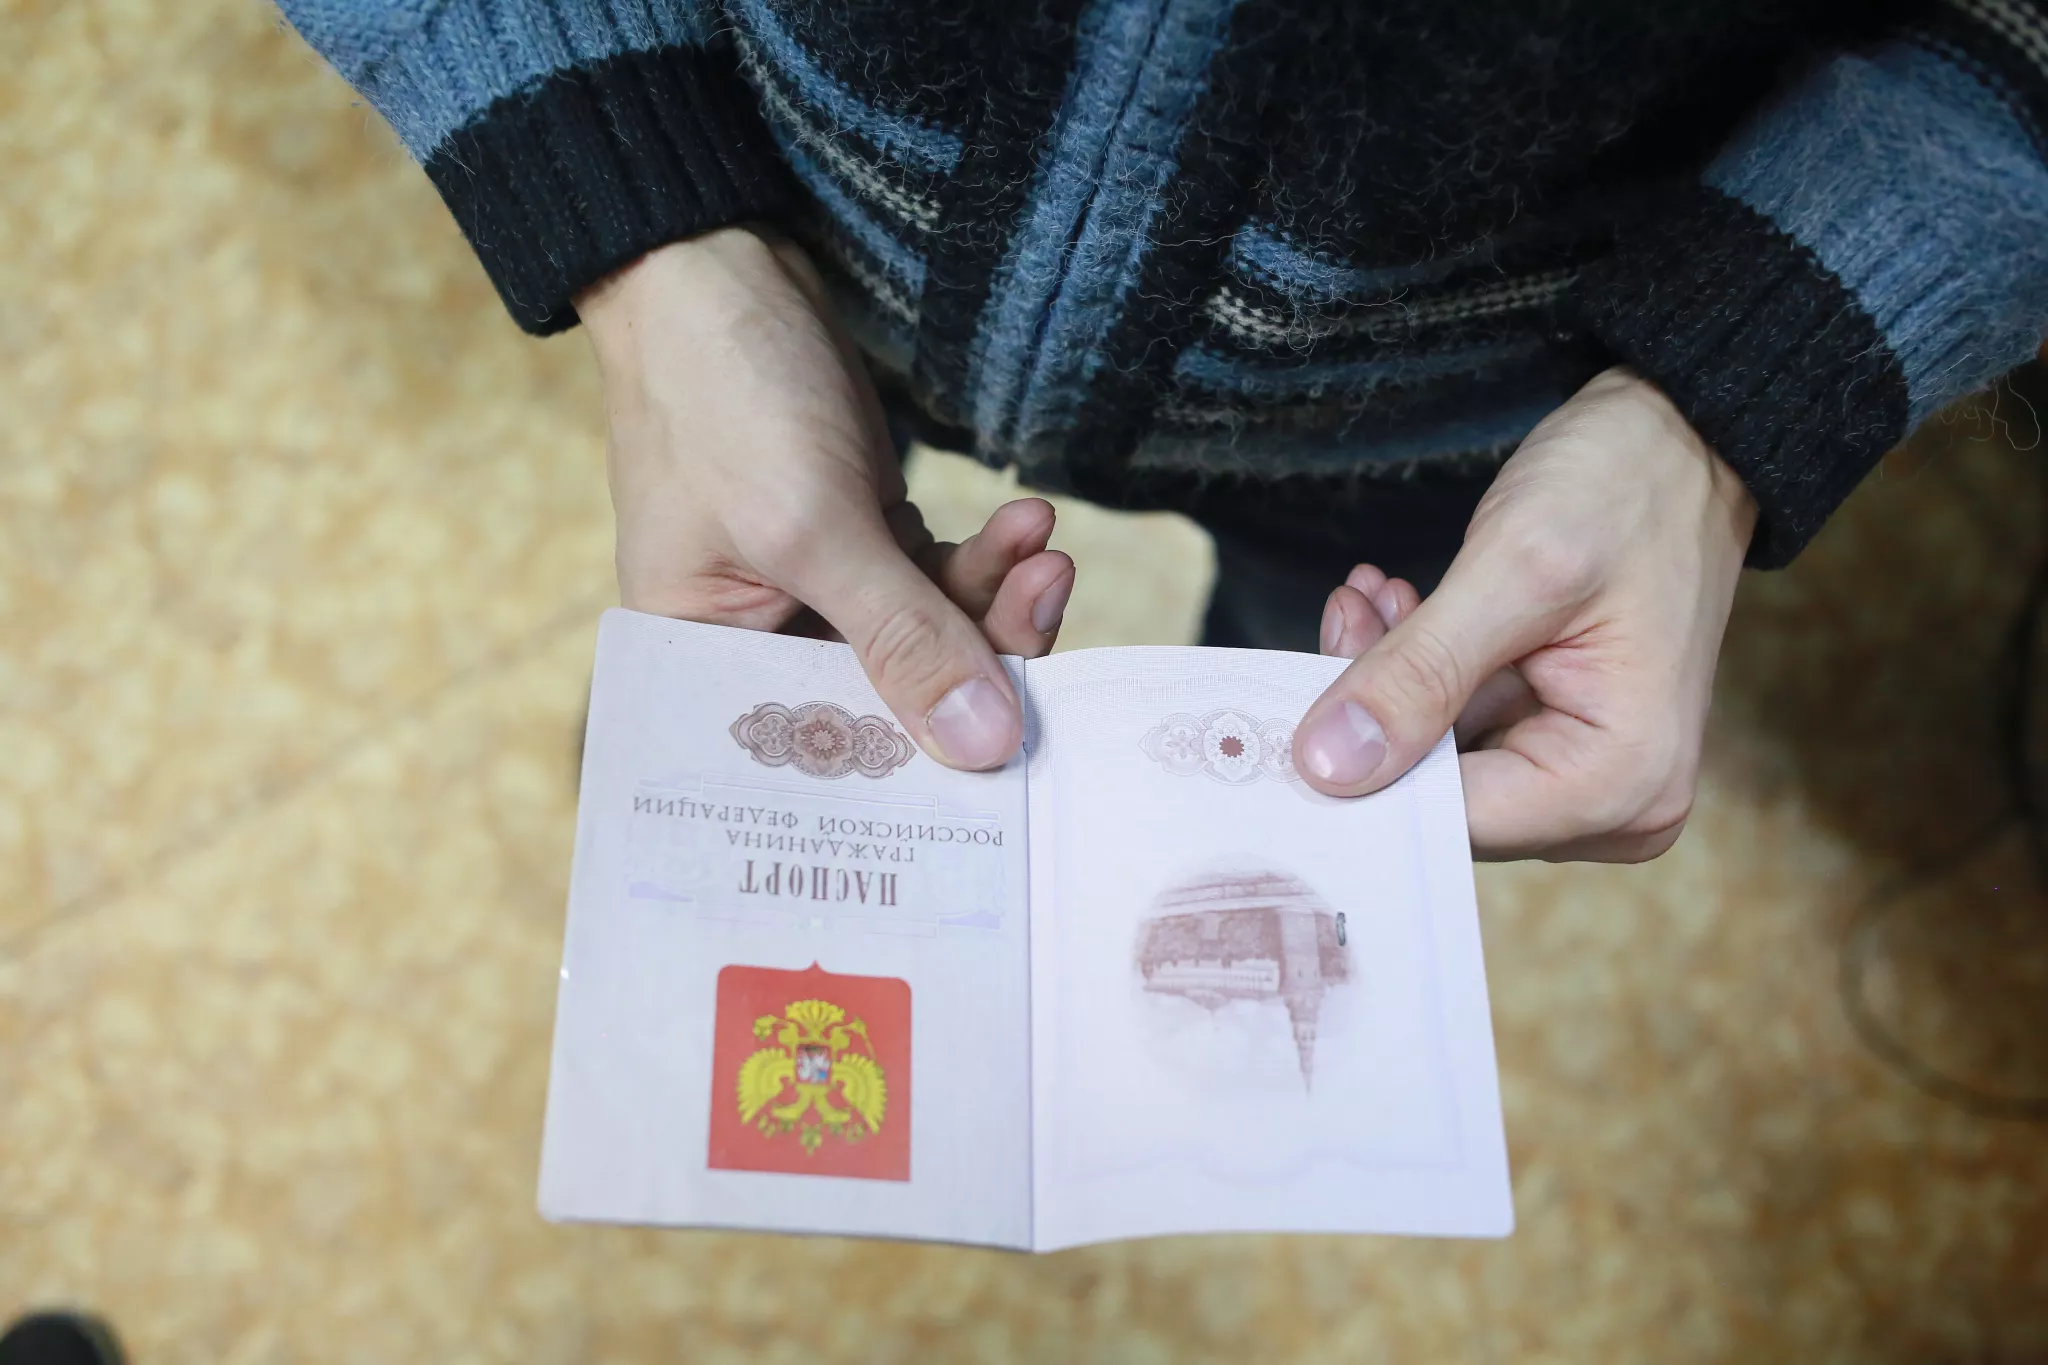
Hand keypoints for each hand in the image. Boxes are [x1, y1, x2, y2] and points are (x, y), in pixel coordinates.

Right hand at [577, 227, 1073, 770]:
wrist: (715, 267)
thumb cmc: (722, 396)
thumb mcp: (812, 529)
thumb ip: (903, 640)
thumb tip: (988, 747)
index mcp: (704, 671)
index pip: (823, 754)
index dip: (920, 767)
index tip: (1015, 757)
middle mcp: (755, 646)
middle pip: (889, 700)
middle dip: (977, 656)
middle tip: (1049, 597)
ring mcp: (813, 594)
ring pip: (927, 639)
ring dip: (995, 596)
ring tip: (1042, 545)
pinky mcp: (858, 544)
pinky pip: (935, 583)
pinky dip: (984, 558)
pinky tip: (1024, 523)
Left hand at [1292, 368, 1756, 860]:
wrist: (1685, 441)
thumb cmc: (1628, 489)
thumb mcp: (1514, 570)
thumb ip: (1418, 674)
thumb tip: (1325, 768)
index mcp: (1619, 783)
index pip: (1451, 821)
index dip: (1362, 773)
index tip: (1294, 705)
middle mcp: (1613, 804)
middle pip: (1442, 797)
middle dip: (1376, 713)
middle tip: (1343, 619)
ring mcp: (1588, 774)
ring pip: (1440, 760)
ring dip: (1392, 680)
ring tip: (1369, 598)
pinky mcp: (1561, 738)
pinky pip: (1462, 727)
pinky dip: (1421, 670)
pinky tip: (1396, 606)